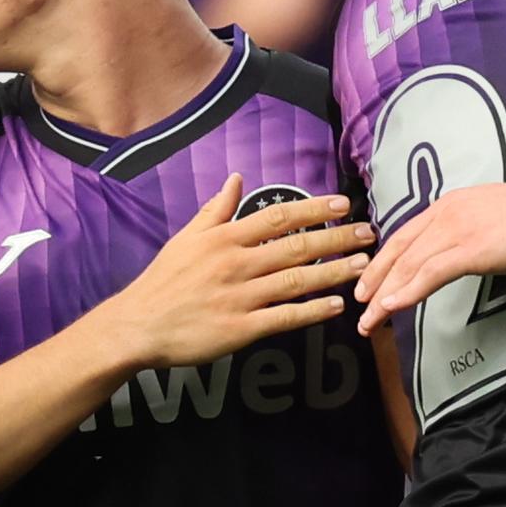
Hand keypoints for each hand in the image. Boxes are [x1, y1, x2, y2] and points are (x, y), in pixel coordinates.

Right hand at [106, 174, 375, 367]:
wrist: (137, 326)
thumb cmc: (164, 280)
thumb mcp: (186, 237)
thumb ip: (216, 209)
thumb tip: (237, 177)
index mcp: (225, 238)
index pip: (278, 216)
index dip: (314, 208)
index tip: (343, 203)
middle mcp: (237, 263)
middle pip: (296, 247)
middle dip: (336, 238)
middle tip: (368, 233)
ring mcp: (240, 297)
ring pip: (296, 281)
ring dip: (333, 272)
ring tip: (362, 266)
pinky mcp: (240, 329)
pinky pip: (283, 317)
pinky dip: (311, 311)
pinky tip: (335, 305)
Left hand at [355, 179, 505, 334]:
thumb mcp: (491, 219)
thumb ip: (467, 232)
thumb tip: (456, 253)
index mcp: (450, 203)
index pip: (406, 234)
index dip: (383, 260)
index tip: (369, 282)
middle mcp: (447, 213)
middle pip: (399, 249)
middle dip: (374, 279)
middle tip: (359, 305)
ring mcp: (458, 230)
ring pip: (409, 264)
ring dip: (385, 294)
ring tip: (370, 320)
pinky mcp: (472, 249)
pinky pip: (430, 274)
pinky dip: (407, 292)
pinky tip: (392, 307)